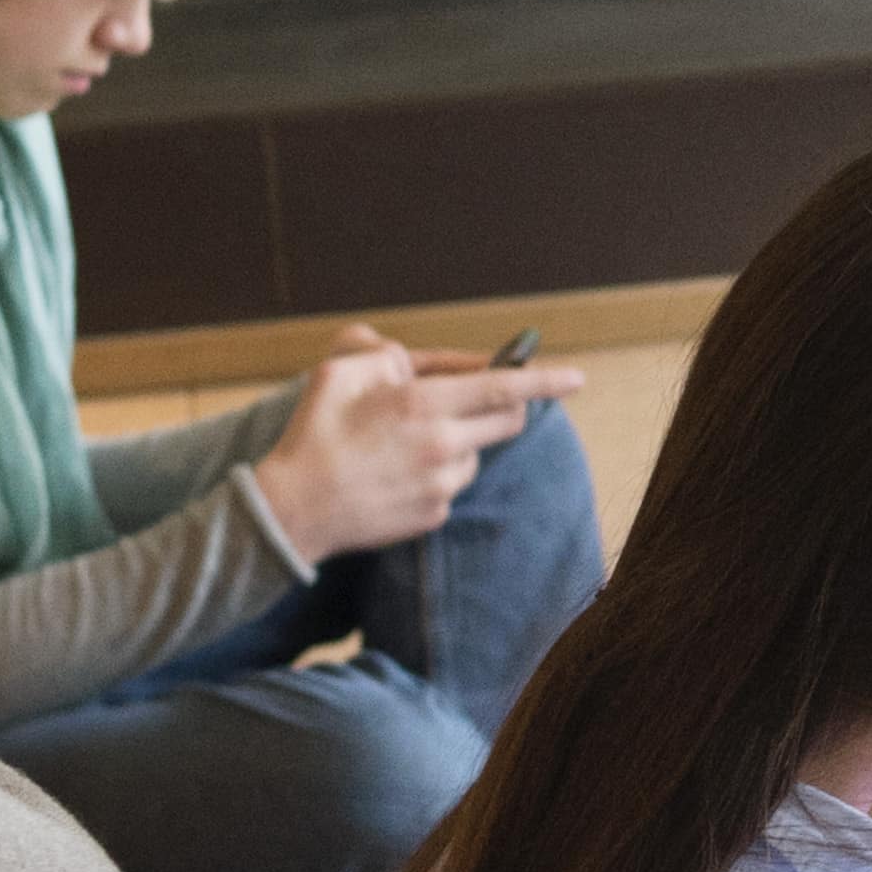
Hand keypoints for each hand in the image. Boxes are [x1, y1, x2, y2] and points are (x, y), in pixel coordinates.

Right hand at [248, 326, 582, 559]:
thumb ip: (385, 356)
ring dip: (458, 443)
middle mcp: (443, 446)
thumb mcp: (339, 372)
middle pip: (506, 423)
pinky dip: (436, 475)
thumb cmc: (313, 433)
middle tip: (476, 403)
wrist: (293, 509)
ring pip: (475, 455)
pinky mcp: (435, 514)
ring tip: (403, 447)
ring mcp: (442, 485)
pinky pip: (451, 485)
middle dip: (506, 408)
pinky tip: (396, 476)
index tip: (578, 378)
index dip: (546, 381)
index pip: (504, 388)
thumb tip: (414, 363)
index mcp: (424, 404)